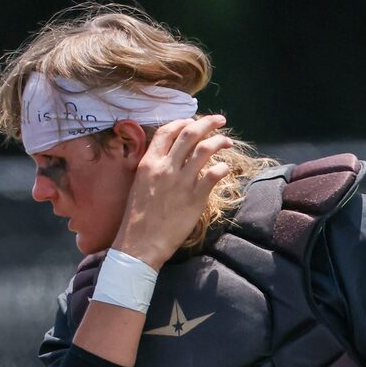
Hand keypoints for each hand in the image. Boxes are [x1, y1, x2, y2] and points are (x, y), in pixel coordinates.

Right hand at [114, 116, 233, 268]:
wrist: (141, 244)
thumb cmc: (138, 218)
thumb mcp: (139, 185)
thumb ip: (154, 168)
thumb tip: (170, 157)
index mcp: (149, 163)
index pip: (168, 130)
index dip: (183, 121)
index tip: (193, 122)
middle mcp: (166, 168)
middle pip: (190, 133)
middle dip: (208, 123)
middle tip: (220, 121)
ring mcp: (182, 182)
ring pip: (205, 149)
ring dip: (219, 141)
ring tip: (227, 141)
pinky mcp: (195, 198)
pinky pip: (214, 174)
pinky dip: (223, 167)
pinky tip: (225, 168)